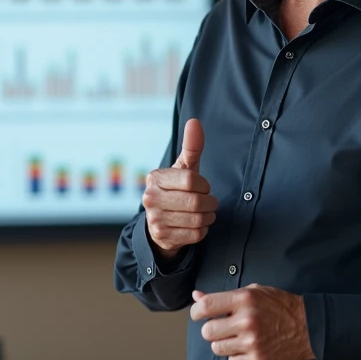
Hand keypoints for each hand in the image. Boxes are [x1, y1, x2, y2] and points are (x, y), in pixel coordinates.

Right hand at [143, 119, 217, 259]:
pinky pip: (195, 235)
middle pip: (196, 202)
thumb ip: (192, 146)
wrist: (160, 222)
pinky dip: (202, 230)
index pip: (191, 180)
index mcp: (156, 178)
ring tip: (204, 213)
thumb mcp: (183, 169)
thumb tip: (195, 121)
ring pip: (197, 220)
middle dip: (209, 203)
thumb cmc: (176, 189)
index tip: (204, 187)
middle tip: (209, 202)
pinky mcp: (163, 237)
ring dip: (208, 217)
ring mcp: (155, 219)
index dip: (205, 185)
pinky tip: (197, 225)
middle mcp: (151, 198)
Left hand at [190, 285, 315, 359]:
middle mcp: (247, 321)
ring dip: (223, 344)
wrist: (309, 327)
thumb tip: (196, 296)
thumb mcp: (253, 292)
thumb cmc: (279, 306)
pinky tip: (248, 348)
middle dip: (212, 329)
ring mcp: (252, 343)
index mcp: (244, 299)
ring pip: (217, 348)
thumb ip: (224, 296)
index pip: (205, 306)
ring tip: (237, 337)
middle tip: (222, 327)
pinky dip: (237, 357)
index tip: (198, 314)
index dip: (196, 311)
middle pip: (208, 331)